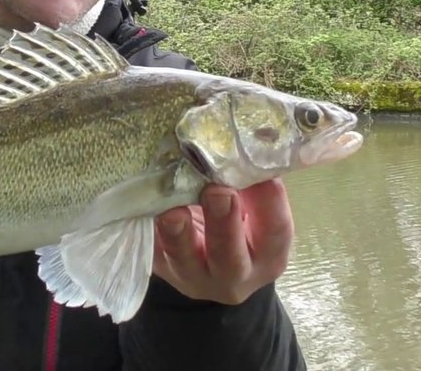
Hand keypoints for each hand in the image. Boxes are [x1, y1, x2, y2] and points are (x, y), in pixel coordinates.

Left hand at [152, 179, 293, 304]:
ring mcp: (192, 275)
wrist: (208, 265)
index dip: (270, 201)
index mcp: (266, 257)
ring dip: (177, 231)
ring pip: (183, 258)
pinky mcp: (159, 268)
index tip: (261, 172)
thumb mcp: (252, 210)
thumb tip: (239, 143)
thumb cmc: (237, 226)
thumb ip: (250, 187)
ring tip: (172, 209)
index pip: (275, 232)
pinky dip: (148, 225)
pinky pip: (151, 248)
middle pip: (230, 256)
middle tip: (217, 191)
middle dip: (223, 222)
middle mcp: (233, 275)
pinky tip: (145, 204)